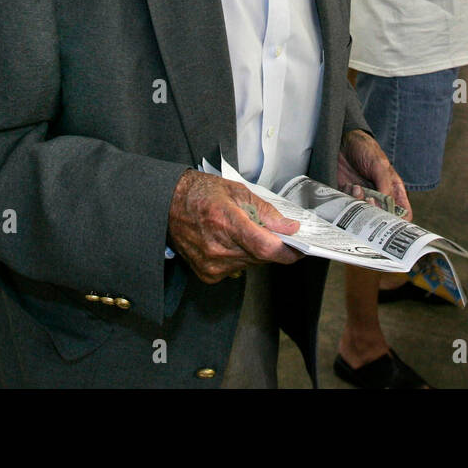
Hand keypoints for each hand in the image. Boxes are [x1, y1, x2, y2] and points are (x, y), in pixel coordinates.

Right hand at [166, 170, 300, 283]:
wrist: (168, 205)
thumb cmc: (201, 193)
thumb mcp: (238, 192)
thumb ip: (267, 212)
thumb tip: (289, 228)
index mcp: (226, 222)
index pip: (266, 248)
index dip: (288, 252)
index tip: (300, 249)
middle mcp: (218, 248)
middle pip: (262, 257)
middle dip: (271, 246)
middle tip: (268, 230)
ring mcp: (211, 264)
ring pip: (251, 264)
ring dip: (254, 251)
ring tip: (240, 231)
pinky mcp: (208, 275)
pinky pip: (237, 270)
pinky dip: (240, 257)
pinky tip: (228, 242)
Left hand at [337, 130, 411, 219]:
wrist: (342, 141)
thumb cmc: (366, 149)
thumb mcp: (380, 164)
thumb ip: (385, 186)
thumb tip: (386, 207)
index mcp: (394, 190)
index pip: (403, 213)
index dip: (400, 221)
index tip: (390, 220)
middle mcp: (381, 196)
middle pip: (382, 217)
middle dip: (375, 212)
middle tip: (369, 200)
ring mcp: (364, 197)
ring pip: (365, 213)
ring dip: (360, 203)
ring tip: (357, 188)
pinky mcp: (349, 195)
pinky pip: (349, 206)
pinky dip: (349, 199)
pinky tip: (349, 186)